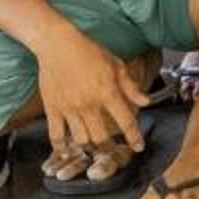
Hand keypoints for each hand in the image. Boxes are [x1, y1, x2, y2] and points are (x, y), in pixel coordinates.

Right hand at [34, 29, 148, 169]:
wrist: (58, 45)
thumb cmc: (90, 52)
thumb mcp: (117, 65)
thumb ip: (131, 87)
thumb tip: (145, 102)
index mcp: (107, 92)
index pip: (125, 121)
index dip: (134, 137)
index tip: (139, 146)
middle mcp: (89, 104)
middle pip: (102, 137)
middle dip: (110, 148)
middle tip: (114, 151)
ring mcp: (69, 109)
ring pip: (81, 139)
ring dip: (89, 147)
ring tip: (94, 149)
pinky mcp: (52, 109)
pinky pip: (56, 135)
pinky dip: (61, 147)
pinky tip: (65, 152)